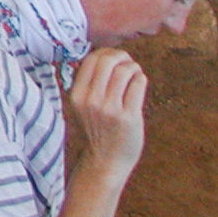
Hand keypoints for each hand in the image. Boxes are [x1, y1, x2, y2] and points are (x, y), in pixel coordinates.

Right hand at [65, 48, 148, 178]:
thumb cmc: (96, 131)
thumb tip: (101, 56)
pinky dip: (141, 79)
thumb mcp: (81, 107)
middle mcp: (91, 101)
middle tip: (127, 63)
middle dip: (122, 57)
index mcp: (76, 96)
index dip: (106, 54)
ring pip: (125, 71)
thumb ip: (87, 84)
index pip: (90, 60)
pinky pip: (138, 84)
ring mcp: (110, 109)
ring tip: (135, 75)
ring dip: (134, 68)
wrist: (105, 162)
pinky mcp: (128, 117)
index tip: (114, 59)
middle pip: (108, 61)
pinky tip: (139, 84)